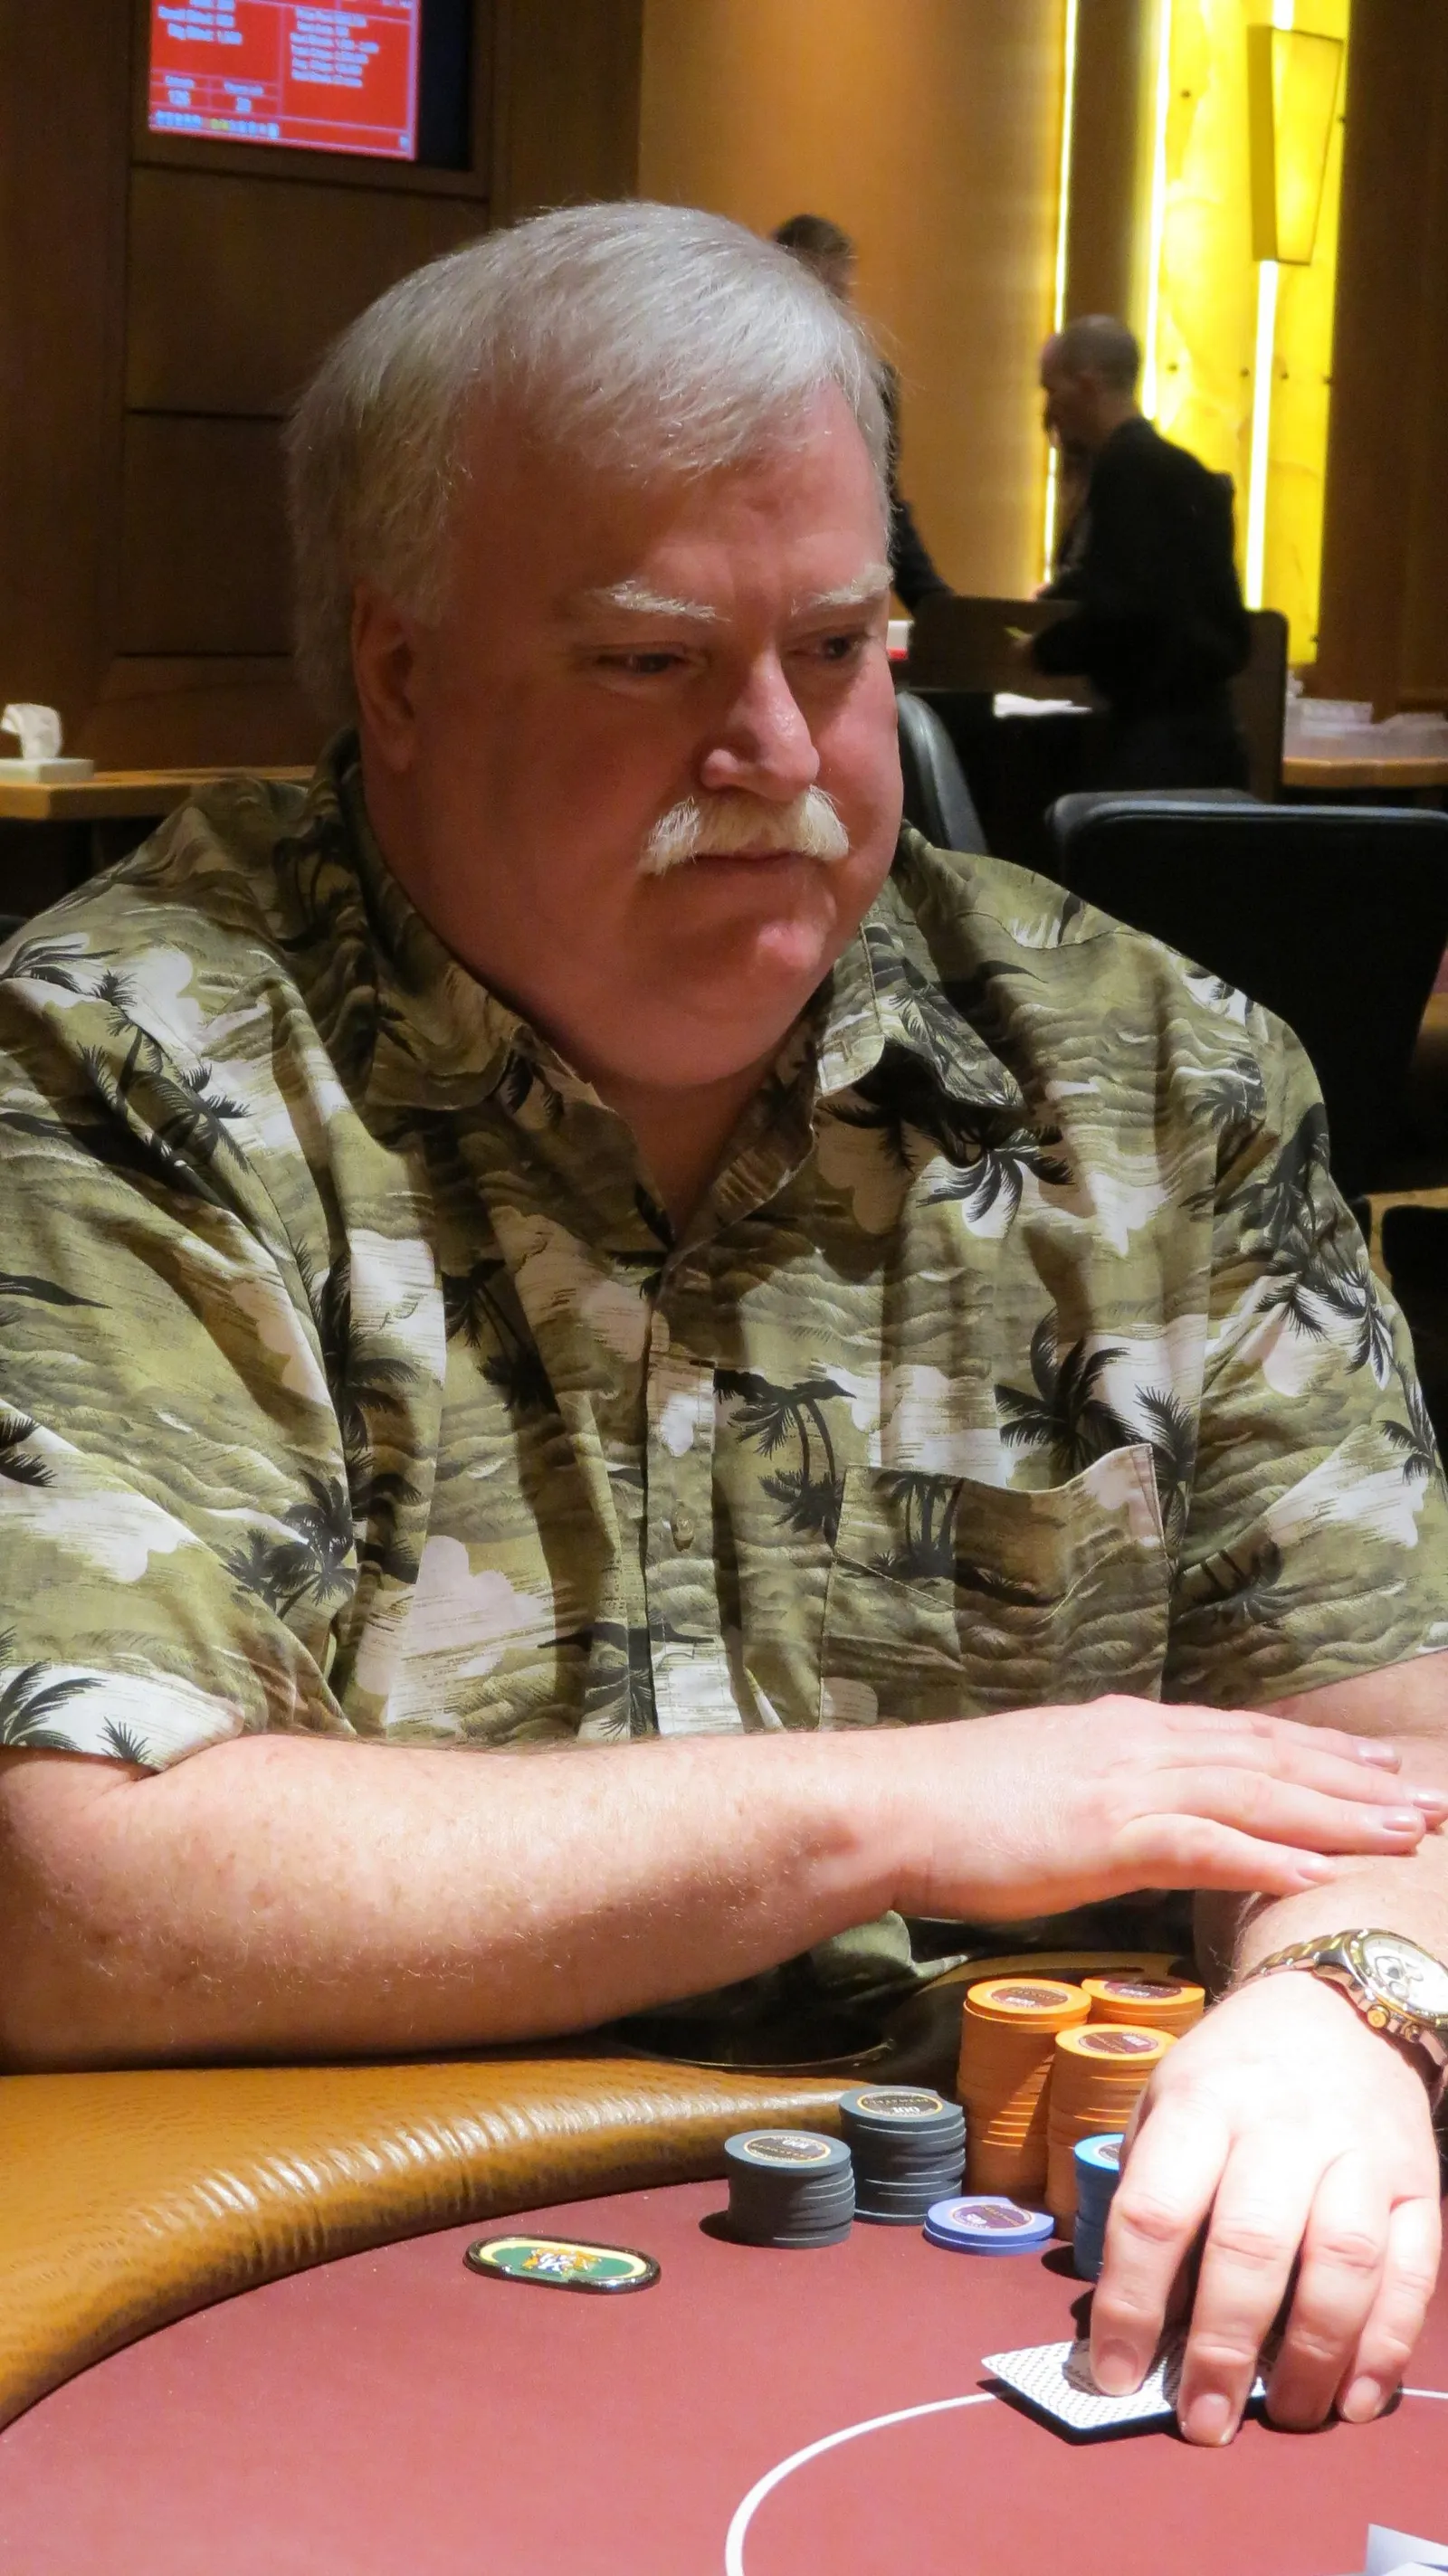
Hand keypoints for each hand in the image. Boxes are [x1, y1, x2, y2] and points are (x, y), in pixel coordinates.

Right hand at [875, 1694, 1445, 1922]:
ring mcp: (1128, 1783)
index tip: (1381, 1767)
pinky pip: (1206, 1843)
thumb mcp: (1049, 1784)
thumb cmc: (954, 1806)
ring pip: (1258, 1793)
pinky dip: (1268, 1854)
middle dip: (1358, 1783)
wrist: (892, 1803)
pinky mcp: (1108, 1832)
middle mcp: (1143, 1743)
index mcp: (1130, 1730)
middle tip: (1433, 1801)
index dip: (1321, 1753)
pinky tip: (1319, 1871)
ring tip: (1408, 1832)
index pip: (1247, 1737)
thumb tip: (1140, 1819)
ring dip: (1340, 1815)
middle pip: (1273, 1759)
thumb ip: (1107, 1793)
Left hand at [1089, 1974, 1442, 2441]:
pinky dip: (1387, 2344)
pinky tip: (1356, 2398)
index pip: (1157, 2209)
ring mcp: (1360, 2155)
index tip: (1115, 2373)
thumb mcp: (1165, 2099)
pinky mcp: (1419, 2186)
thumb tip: (1131, 2315)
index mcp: (1203, 2104)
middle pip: (1252, 2243)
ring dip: (1314, 2356)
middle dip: (1224, 2345)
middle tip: (1204, 2421)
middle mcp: (1283, 2126)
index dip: (1130, 2301)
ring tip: (1286, 2417)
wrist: (1336, 2007)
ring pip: (1343, 2260)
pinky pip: (1414, 2272)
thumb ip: (1148, 2190)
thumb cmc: (1231, 2072)